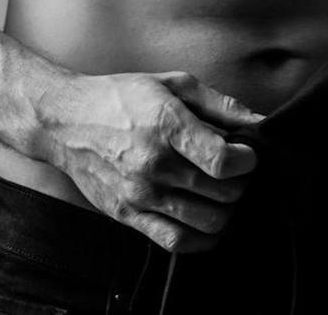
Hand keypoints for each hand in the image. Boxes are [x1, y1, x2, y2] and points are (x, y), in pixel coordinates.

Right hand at [48, 69, 263, 252]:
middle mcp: (153, 164)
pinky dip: (202, 238)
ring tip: (219, 191)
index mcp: (166, 125)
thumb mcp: (173, 84)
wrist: (67, 121)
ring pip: (207, 222)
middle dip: (240, 183)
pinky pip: (177, 242)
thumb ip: (221, 105)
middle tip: (234, 171)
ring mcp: (140, 194)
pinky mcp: (128, 215)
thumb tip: (260, 122)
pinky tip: (204, 218)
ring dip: (225, 210)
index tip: (247, 154)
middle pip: (222, 193)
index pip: (222, 161)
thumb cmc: (121, 97)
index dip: (247, 160)